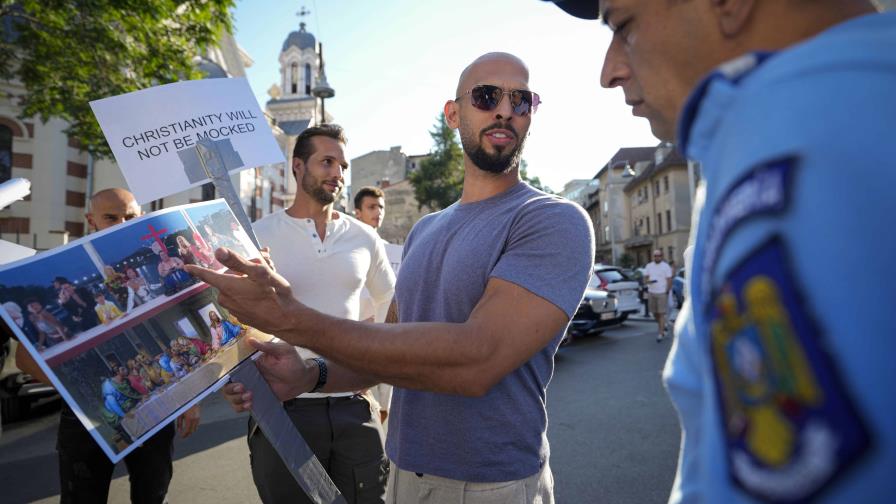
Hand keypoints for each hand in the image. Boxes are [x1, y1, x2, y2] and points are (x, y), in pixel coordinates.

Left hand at [176, 404, 200, 437]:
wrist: (191, 399)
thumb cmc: (184, 406)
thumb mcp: (179, 415)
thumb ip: (179, 424)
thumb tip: (179, 431)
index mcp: (189, 419)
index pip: (187, 431)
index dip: (184, 435)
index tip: (182, 437)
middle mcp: (195, 419)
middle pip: (192, 431)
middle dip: (187, 434)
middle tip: (183, 436)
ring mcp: (198, 418)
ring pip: (195, 428)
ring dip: (190, 431)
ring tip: (186, 431)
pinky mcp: (199, 416)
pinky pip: (196, 424)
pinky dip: (193, 427)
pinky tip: (189, 426)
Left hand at [185, 248, 309, 337]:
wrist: (287, 321)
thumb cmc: (274, 294)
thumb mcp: (259, 272)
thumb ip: (237, 261)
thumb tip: (217, 251)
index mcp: (228, 286)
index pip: (207, 275)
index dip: (197, 269)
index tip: (187, 267)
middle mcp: (227, 299)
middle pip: (228, 278)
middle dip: (241, 271)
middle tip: (262, 266)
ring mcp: (234, 310)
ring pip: (236, 289)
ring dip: (247, 282)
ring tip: (266, 281)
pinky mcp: (242, 317)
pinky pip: (241, 300)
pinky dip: (249, 294)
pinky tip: (264, 294)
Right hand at [220, 337, 316, 411]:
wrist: (303, 379)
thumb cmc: (294, 362)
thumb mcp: (283, 351)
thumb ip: (267, 347)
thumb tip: (250, 340)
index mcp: (250, 362)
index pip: (230, 367)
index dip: (226, 373)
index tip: (232, 377)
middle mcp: (247, 375)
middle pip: (227, 384)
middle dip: (230, 389)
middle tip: (243, 388)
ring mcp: (250, 387)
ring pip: (231, 396)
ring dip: (235, 399)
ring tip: (250, 397)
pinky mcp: (256, 397)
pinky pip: (241, 405)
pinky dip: (240, 407)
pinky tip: (250, 404)